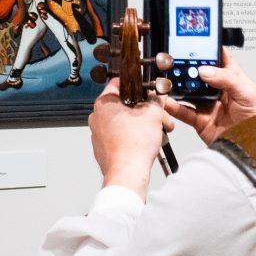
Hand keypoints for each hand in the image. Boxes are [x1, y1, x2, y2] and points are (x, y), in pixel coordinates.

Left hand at [89, 80, 172, 197]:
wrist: (128, 172)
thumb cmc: (133, 145)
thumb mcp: (153, 113)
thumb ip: (156, 100)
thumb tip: (158, 96)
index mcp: (104, 104)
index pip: (118, 83)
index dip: (137, 85)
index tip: (147, 90)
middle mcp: (97, 117)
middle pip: (124, 105)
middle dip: (144, 110)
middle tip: (157, 115)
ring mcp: (98, 134)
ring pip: (123, 122)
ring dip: (141, 124)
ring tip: (155, 131)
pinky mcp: (103, 148)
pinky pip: (120, 137)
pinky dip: (133, 137)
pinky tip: (145, 142)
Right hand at [160, 48, 255, 144]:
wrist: (254, 146)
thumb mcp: (247, 92)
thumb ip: (227, 79)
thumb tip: (206, 70)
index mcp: (232, 78)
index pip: (218, 59)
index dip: (207, 49)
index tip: (195, 43)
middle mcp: (217, 90)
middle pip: (198, 74)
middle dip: (187, 68)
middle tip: (175, 63)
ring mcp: (207, 105)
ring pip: (188, 92)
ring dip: (177, 86)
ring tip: (168, 80)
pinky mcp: (200, 120)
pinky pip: (183, 112)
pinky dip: (174, 107)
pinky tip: (169, 101)